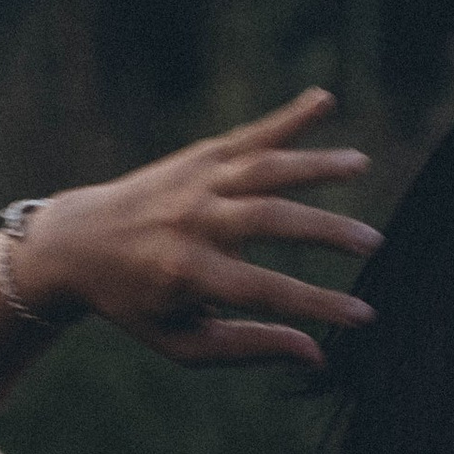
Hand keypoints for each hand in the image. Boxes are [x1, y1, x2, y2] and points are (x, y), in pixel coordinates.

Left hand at [9, 92, 380, 367]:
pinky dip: (287, 118)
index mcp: (186, 274)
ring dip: (315, 165)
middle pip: (271, 221)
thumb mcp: (182, 343)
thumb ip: (248, 347)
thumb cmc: (138, 304)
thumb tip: (315, 353)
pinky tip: (323, 100)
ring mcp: (196, 183)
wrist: (78, 243)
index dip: (318, 304)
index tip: (363, 315)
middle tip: (375, 243)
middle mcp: (193, 222)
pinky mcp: (199, 157)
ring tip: (361, 165)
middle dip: (326, 231)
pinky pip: (249, 135)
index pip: (265, 290)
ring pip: (264, 169)